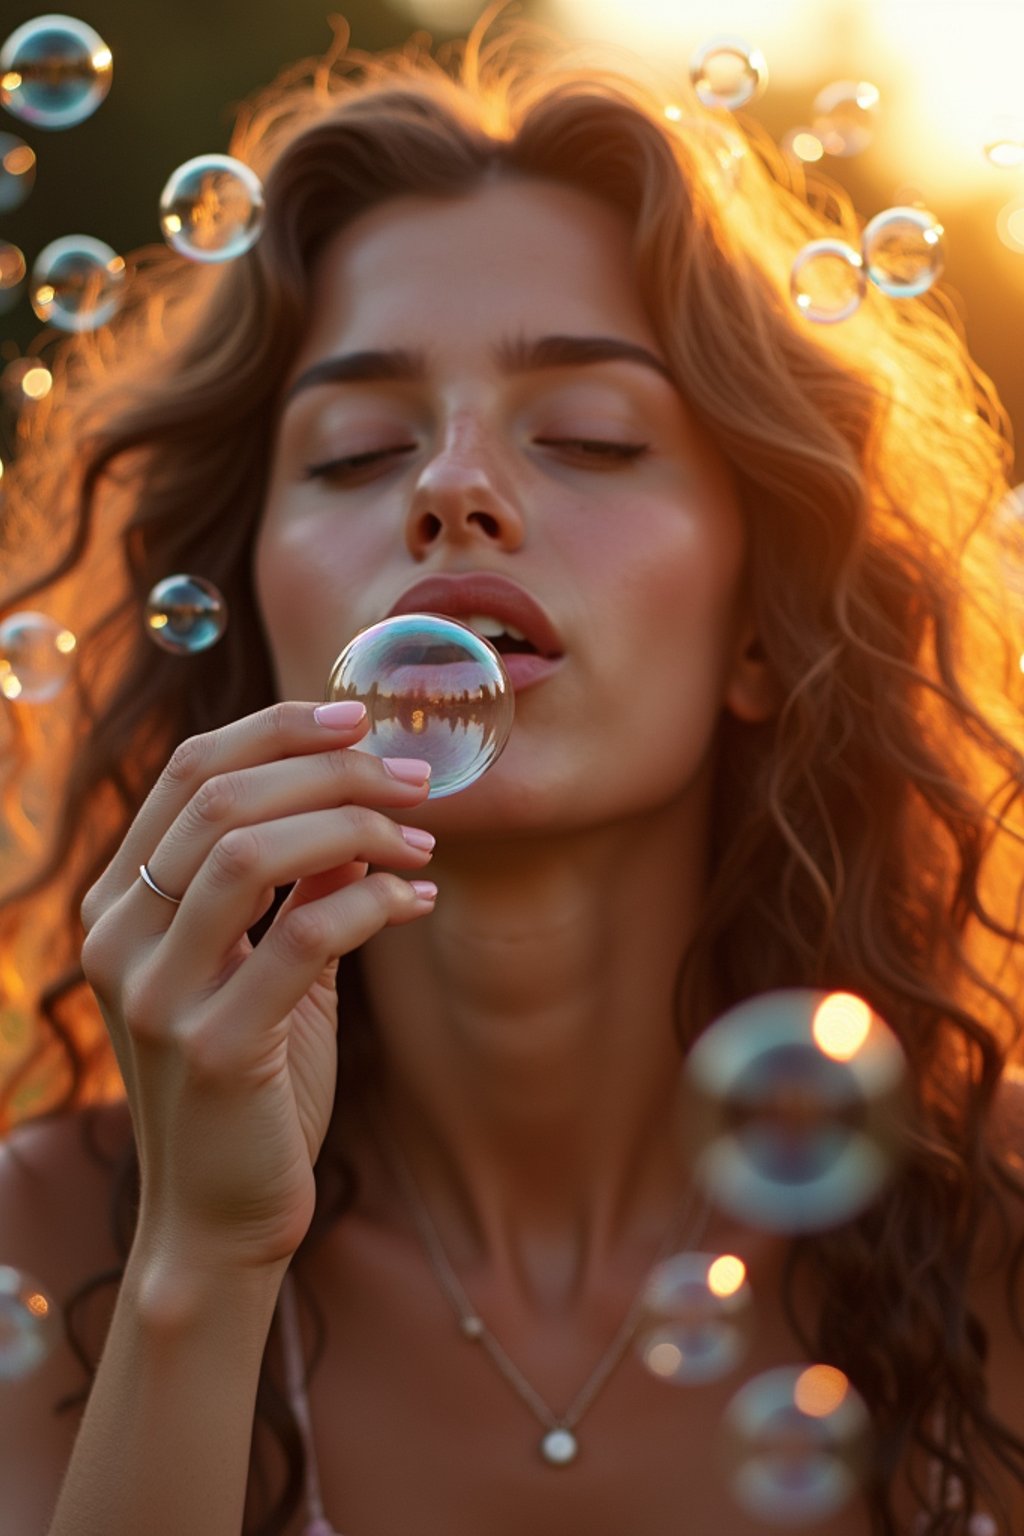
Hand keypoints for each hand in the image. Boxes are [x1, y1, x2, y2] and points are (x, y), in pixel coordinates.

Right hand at [80, 701, 434, 1272]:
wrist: (219, 1218)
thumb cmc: (249, 1083)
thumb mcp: (271, 966)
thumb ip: (300, 886)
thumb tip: (359, 801)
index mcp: (120, 905)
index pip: (188, 771)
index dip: (277, 728)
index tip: (358, 717)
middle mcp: (119, 938)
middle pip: (222, 794)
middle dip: (333, 769)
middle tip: (415, 781)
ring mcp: (157, 993)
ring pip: (252, 850)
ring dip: (356, 826)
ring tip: (423, 840)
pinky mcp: (213, 1047)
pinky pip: (303, 935)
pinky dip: (373, 901)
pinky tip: (417, 901)